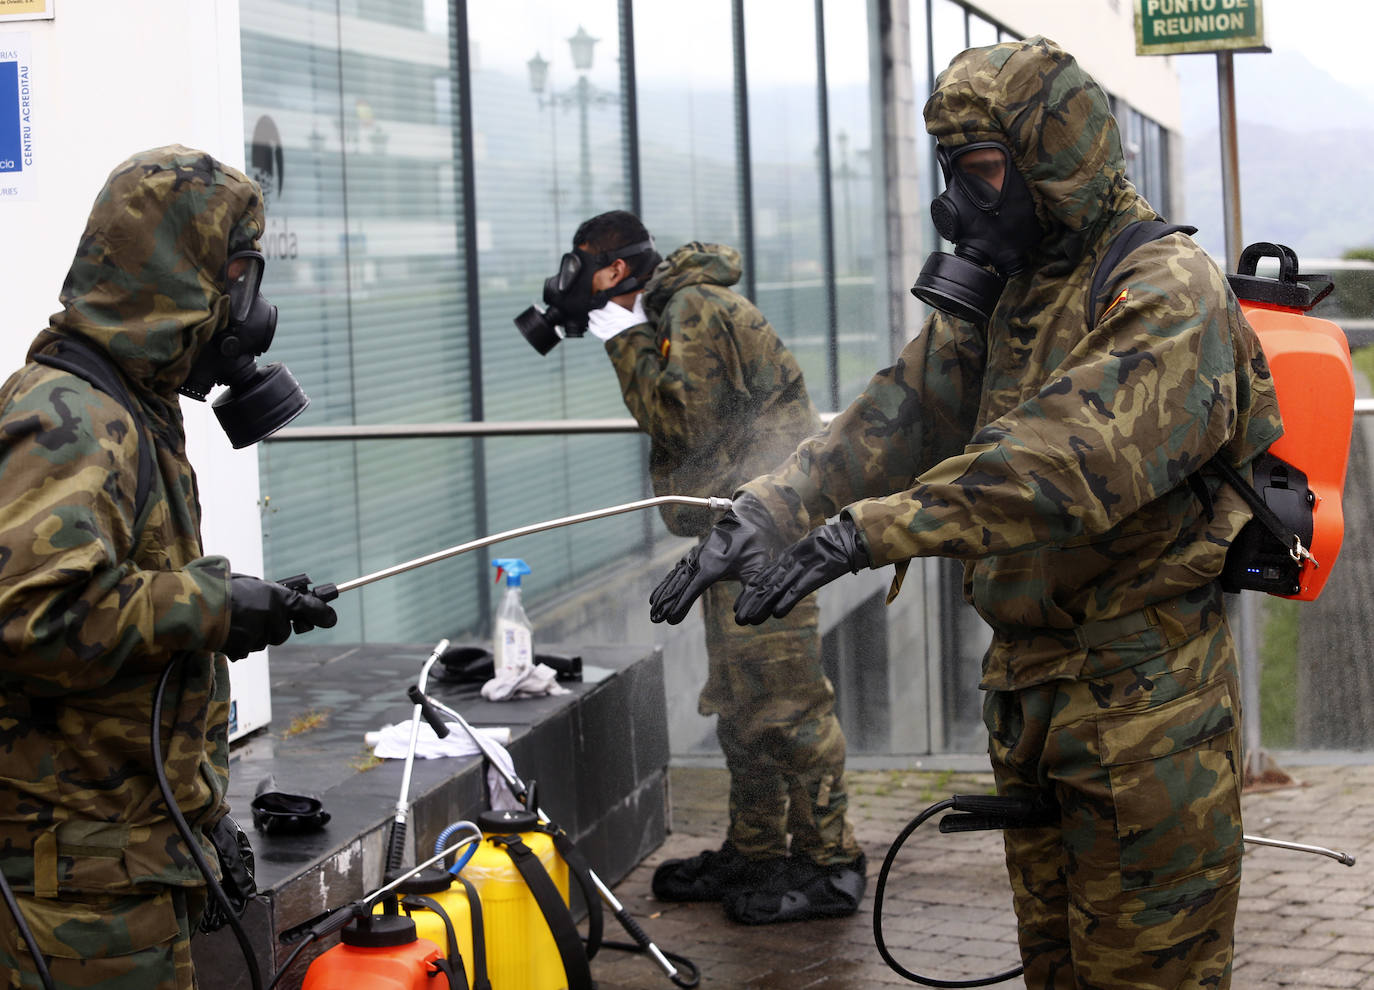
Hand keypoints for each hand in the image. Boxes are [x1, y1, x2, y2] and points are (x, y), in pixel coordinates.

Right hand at [223, 575, 337, 659]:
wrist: (195, 604)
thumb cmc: (222, 589)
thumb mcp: (253, 585)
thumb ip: (270, 596)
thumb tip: (283, 604)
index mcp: (276, 597)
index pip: (309, 607)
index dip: (322, 614)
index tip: (331, 619)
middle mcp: (272, 616)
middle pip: (283, 632)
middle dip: (274, 627)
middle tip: (258, 616)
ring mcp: (259, 634)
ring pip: (265, 641)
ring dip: (256, 634)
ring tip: (236, 620)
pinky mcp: (244, 648)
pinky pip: (248, 650)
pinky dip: (240, 643)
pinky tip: (228, 631)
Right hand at [648, 494, 782, 624]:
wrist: (746, 519)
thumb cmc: (755, 545)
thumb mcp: (759, 567)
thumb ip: (751, 591)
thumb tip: (743, 617)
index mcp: (716, 563)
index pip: (695, 586)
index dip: (682, 603)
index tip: (672, 619)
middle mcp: (701, 558)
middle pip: (680, 583)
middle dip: (667, 602)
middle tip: (655, 620)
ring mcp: (695, 556)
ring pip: (675, 578)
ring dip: (663, 595)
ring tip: (653, 613)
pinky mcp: (694, 556)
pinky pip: (676, 572)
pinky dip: (666, 585)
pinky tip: (656, 597)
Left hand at [732, 516, 868, 624]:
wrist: (847, 538)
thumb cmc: (828, 549)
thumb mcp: (806, 558)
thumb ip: (793, 568)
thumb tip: (783, 583)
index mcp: (786, 559)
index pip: (762, 577)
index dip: (748, 593)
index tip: (737, 607)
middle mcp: (789, 563)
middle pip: (765, 585)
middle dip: (751, 603)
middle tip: (739, 620)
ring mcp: (801, 567)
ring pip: (777, 588)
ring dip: (762, 605)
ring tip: (750, 620)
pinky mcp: (816, 573)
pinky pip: (799, 589)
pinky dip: (787, 601)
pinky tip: (778, 613)